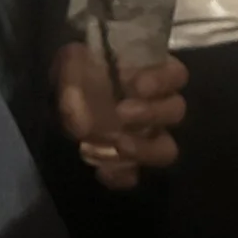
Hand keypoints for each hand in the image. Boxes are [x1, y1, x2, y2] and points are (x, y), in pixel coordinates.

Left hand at [53, 42, 186, 191]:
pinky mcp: (126, 161)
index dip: (162, 81)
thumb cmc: (76, 70)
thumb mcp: (71, 61)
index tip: (138, 85)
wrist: (61, 96)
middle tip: (121, 113)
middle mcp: (157, 105)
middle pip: (176, 112)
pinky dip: (121, 176)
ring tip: (118, 145)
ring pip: (166, 149)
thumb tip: (82, 118)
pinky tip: (102, 171)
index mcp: (152, 73)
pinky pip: (133, 175)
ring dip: (144, 149)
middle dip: (152, 113)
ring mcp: (145, 136)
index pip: (176, 75)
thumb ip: (74, 75)